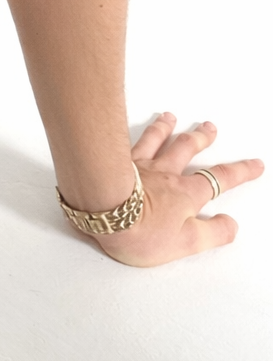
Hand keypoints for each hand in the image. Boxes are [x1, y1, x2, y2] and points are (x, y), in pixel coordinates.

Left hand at [89, 114, 263, 266]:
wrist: (105, 211)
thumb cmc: (143, 231)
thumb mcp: (187, 243)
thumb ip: (212, 233)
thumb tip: (231, 225)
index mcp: (186, 194)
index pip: (219, 180)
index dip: (240, 172)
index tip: (254, 164)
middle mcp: (166, 173)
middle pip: (188, 150)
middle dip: (201, 138)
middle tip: (210, 127)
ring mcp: (141, 164)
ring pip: (158, 140)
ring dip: (167, 128)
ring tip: (171, 117)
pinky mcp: (118, 162)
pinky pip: (132, 141)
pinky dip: (137, 131)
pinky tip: (132, 123)